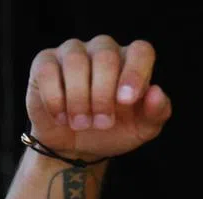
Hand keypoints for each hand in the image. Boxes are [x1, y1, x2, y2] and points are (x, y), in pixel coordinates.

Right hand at [25, 35, 171, 160]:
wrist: (77, 145)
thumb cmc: (114, 130)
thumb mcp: (142, 129)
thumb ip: (157, 112)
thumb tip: (156, 92)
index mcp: (131, 62)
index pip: (141, 51)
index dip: (135, 73)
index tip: (126, 101)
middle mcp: (103, 50)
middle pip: (106, 56)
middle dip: (104, 94)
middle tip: (103, 123)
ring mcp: (73, 52)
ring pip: (76, 61)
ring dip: (80, 98)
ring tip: (82, 124)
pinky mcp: (45, 62)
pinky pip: (48, 72)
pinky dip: (56, 99)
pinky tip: (62, 117)